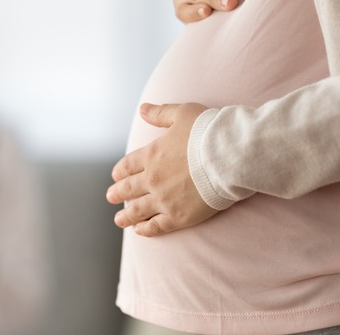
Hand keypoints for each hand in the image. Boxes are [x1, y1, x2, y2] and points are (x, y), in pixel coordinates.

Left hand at [107, 103, 219, 236]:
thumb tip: (143, 109)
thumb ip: (160, 113)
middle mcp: (153, 178)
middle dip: (118, 193)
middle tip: (110, 197)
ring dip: (126, 215)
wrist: (228, 155)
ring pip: (138, 210)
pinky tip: (138, 231)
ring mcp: (164, 199)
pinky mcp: (178, 216)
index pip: (128, 165)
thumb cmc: (208, 132)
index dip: (120, 171)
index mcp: (152, 154)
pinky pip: (156, 226)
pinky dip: (145, 229)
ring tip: (119, 220)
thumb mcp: (182, 113)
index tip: (116, 176)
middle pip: (129, 188)